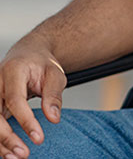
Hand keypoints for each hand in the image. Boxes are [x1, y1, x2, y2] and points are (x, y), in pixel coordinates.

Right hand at [0, 40, 65, 157]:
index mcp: (13, 72)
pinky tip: (7, 152)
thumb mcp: (55, 74)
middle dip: (6, 137)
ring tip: (16, 157)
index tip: (38, 138)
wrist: (27, 55)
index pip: (15, 100)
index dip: (25, 121)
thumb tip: (54, 119)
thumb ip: (54, 95)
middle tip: (24, 154)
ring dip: (0, 143)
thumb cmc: (42, 65)